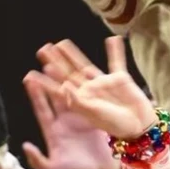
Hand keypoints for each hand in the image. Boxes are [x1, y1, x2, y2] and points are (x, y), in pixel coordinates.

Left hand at [21, 67, 120, 168]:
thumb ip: (37, 160)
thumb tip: (25, 146)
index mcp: (53, 131)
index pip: (42, 109)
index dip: (36, 94)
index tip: (28, 78)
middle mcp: (65, 122)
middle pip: (55, 95)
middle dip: (49, 78)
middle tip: (44, 59)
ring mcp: (81, 118)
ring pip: (72, 93)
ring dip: (67, 77)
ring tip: (62, 61)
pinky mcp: (95, 118)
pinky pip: (90, 100)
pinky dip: (87, 86)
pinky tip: (86, 72)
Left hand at [36, 37, 154, 143]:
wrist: (139, 129)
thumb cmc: (117, 127)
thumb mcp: (94, 116)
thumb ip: (78, 103)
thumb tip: (64, 86)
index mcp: (80, 105)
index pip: (58, 91)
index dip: (44, 83)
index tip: (30, 75)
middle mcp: (89, 93)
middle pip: (68, 74)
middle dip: (55, 62)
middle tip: (42, 49)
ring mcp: (104, 86)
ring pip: (85, 66)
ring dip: (73, 55)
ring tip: (61, 43)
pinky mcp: (120, 81)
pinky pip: (117, 63)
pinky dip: (116, 51)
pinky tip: (113, 39)